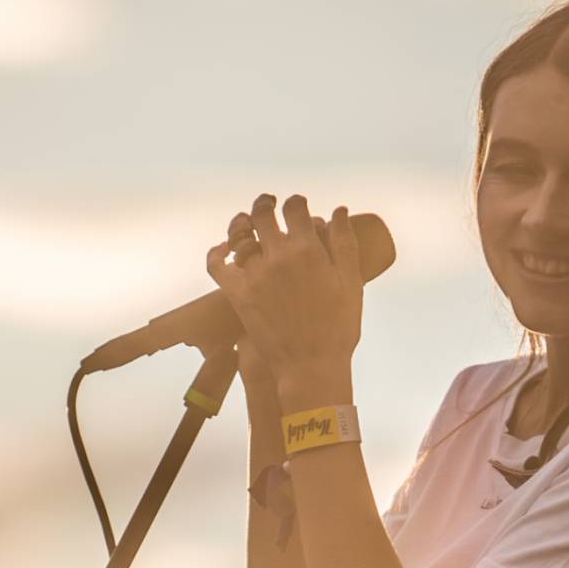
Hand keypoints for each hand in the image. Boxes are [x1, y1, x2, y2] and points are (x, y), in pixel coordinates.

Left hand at [207, 194, 362, 403]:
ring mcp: (254, 275)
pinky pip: (217, 265)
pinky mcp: (237, 294)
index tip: (298, 205)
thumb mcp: (351, 282)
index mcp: (308, 249)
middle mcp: (278, 256)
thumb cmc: (338, 327)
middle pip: (263, 214)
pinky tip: (225, 248)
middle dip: (266, 204)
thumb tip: (337, 210)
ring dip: (241, 223)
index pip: (295, 208)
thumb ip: (345, 243)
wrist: (311, 365)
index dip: (296, 202)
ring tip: (245, 222)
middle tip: (268, 203)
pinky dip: (217, 252)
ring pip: (238, 235)